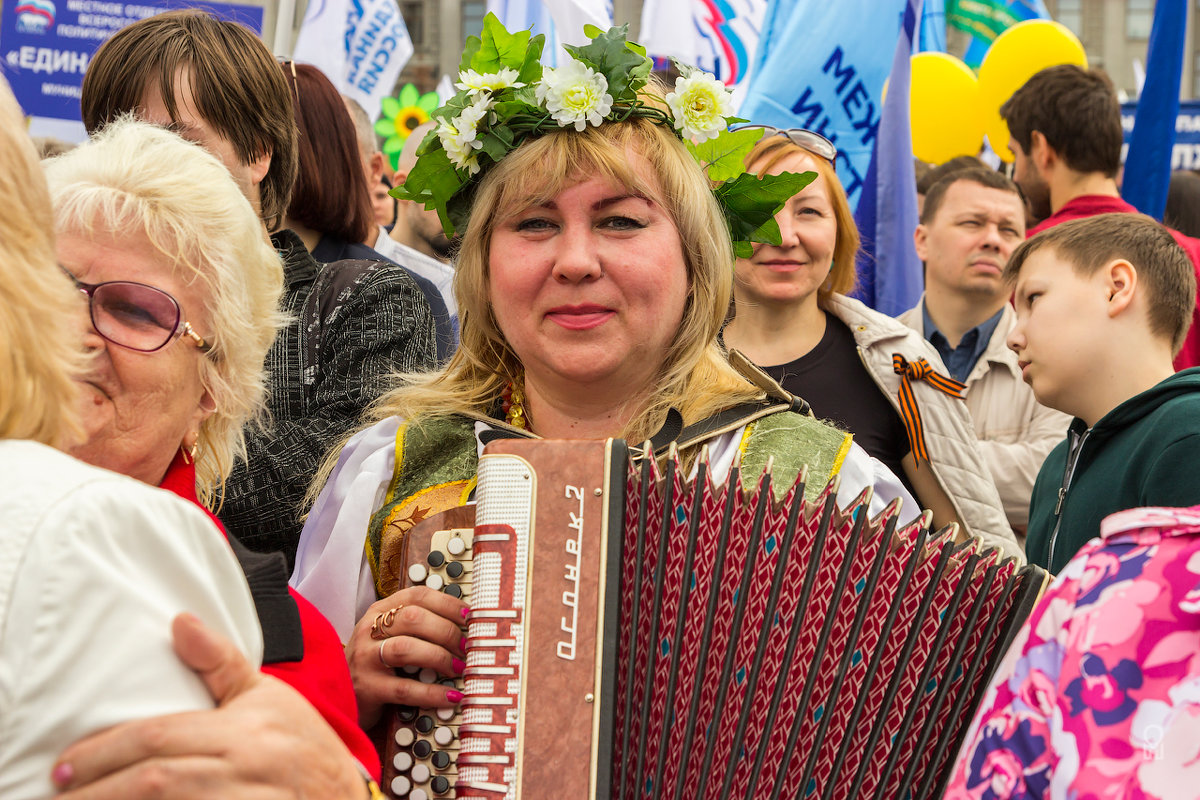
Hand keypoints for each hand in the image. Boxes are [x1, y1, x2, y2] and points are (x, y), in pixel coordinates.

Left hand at [52, 613, 367, 799]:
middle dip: (100, 787)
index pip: (160, 737)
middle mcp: (241, 769)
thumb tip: (180, 621)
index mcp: (243, 730)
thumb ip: (218, 662)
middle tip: (63, 790)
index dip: (106, 750)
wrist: (343, 798)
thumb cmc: (302, 746)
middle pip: (155, 779)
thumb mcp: (266, 697)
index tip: (67, 763)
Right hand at [349, 587, 467, 727]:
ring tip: (459, 669)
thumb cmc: (374, 663)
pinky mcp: (366, 687)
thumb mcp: (390, 636)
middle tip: (466, 649)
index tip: (470, 616)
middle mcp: (369, 629)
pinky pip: (404, 689)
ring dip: (440, 657)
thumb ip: (418, 626)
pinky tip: (450, 697)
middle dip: (447, 632)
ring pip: (406, 648)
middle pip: (414, 618)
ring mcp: (365, 658)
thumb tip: (465, 627)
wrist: (339, 693)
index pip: (417, 595)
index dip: (448, 603)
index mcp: (380, 611)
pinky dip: (432, 693)